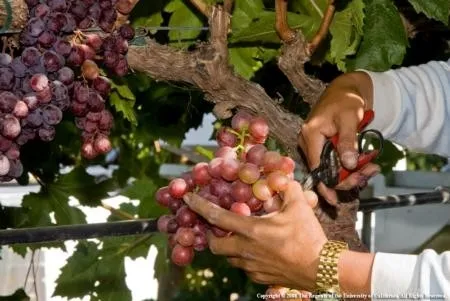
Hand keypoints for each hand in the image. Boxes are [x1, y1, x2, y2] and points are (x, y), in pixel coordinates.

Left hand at [183, 181, 326, 290]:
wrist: (322, 269)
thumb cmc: (309, 236)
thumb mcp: (299, 206)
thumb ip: (286, 187)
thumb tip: (281, 177)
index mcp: (251, 230)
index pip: (216, 217)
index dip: (199, 206)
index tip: (187, 198)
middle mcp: (245, 250)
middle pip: (215, 245)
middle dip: (211, 235)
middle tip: (217, 226)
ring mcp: (251, 267)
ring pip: (229, 258)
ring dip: (229, 246)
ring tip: (240, 237)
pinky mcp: (259, 278)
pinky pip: (244, 267)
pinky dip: (244, 258)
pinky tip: (258, 251)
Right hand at [299, 71, 380, 204]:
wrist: (346, 90)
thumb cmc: (347, 101)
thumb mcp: (350, 118)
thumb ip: (348, 141)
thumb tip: (349, 165)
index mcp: (310, 134)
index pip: (317, 166)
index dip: (326, 185)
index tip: (336, 200)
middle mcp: (308, 142)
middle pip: (324, 170)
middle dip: (346, 177)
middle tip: (368, 175)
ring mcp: (314, 145)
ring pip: (331, 168)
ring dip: (351, 172)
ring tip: (372, 168)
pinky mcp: (322, 147)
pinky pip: (334, 162)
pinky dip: (349, 165)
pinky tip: (365, 165)